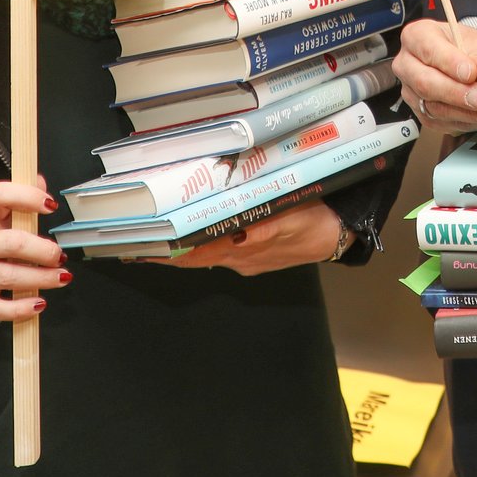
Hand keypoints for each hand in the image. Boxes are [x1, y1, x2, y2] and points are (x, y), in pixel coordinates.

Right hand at [0, 177, 66, 321]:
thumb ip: (22, 198)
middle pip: (11, 243)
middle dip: (41, 250)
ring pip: (7, 276)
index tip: (51, 205)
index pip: (0, 196)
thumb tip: (40, 181)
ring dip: (40, 278)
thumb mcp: (0, 215)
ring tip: (61, 277)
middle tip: (60, 255)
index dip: (27, 197)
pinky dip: (20, 309)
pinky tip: (39, 303)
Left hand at [154, 203, 345, 273]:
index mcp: (242, 251)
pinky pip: (220, 248)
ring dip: (182, 245)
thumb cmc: (316, 223)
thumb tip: (242, 235)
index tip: (140, 250)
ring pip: (204, 253)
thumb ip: (267, 227)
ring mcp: (245, 259)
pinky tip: (197, 228)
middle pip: (192, 257)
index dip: (166, 253)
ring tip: (157, 232)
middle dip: (165, 250)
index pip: (193, 255)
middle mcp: (238, 259)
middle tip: (137, 240)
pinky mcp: (254, 253)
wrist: (340, 235)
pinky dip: (203, 241)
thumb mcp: (294, 218)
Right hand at [394, 17, 476, 132]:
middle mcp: (408, 64)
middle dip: (456, 93)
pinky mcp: (422, 114)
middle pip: (424, 83)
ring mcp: (412, 91)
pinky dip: (466, 121)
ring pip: (433, 107)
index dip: (450, 63)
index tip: (471, 73)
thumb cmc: (474, 51)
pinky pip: (441, 122)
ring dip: (466, 112)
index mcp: (417, 36)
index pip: (427, 49)